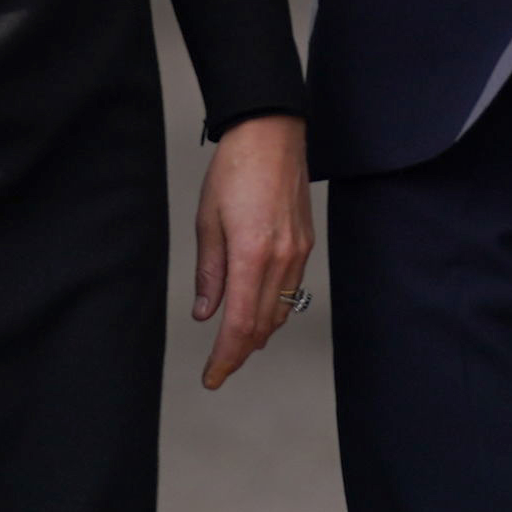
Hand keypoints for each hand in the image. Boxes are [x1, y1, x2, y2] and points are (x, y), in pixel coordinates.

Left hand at [193, 114, 313, 391]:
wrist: (272, 134)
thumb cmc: (235, 170)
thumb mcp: (208, 221)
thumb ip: (209, 272)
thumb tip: (205, 312)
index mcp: (252, 254)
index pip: (240, 324)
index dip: (225, 358)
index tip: (212, 377)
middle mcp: (282, 258)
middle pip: (263, 325)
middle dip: (240, 353)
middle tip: (219, 369)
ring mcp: (299, 251)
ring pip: (281, 311)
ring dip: (259, 334)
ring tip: (236, 347)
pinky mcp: (306, 243)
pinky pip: (291, 289)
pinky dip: (274, 310)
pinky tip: (260, 313)